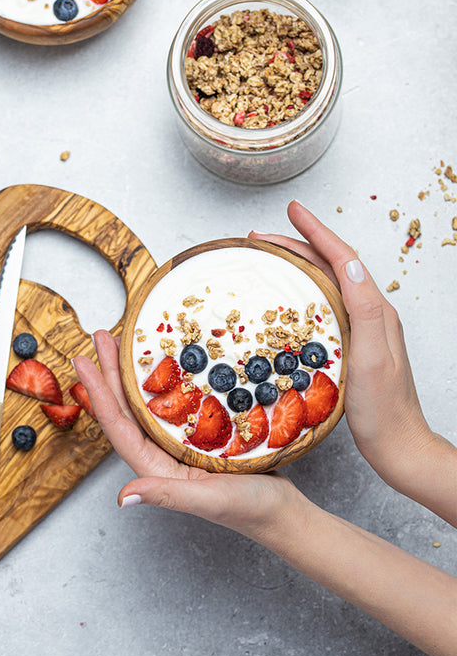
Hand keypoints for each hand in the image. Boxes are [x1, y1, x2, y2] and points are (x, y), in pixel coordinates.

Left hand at [73, 329, 303, 542]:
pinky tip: (163, 361)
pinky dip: (162, 380)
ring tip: (121, 341)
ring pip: (145, 402)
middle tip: (99, 336)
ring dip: (130, 372)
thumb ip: (166, 495)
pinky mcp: (196, 433)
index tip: (82, 360)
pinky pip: (171, 402)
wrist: (282, 512)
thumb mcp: (207, 499)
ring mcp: (176, 442)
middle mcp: (158, 452)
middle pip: (125, 407)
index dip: (98, 391)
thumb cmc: (249, 510)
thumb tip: (122, 498)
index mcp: (153, 467)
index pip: (117, 424)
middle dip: (109, 371)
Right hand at [253, 201, 456, 524]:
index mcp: (374, 309)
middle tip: (259, 237)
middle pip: (329, 266)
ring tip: (265, 258)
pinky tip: (281, 300)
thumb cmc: (383, 409)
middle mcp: (368, 312)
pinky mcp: (347, 344)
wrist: (397, 445)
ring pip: (322, 283)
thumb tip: (348, 262)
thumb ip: (364, 308)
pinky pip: (319, 305)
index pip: (341, 257)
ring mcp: (358, 328)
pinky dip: (298, 292)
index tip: (291, 209)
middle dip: (296, 244)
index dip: (315, 231)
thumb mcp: (371, 357)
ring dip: (295, 264)